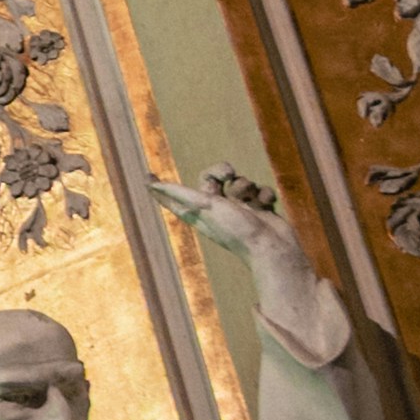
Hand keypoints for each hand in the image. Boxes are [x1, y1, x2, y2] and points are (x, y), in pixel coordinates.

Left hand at [147, 166, 315, 306]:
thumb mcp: (204, 207)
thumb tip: (150, 185)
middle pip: (213, 176)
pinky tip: (266, 206)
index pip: (174, 196)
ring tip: (251, 203)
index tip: (147, 175)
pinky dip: (264, 195)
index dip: (161, 187)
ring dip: (246, 187)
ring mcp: (240, 209)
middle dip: (222, 171)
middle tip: (229, 175)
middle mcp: (217, 210)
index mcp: (199, 212)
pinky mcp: (260, 209)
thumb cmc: (235, 230)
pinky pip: (260, 189)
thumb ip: (179, 193)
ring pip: (240, 181)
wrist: (272, 248)